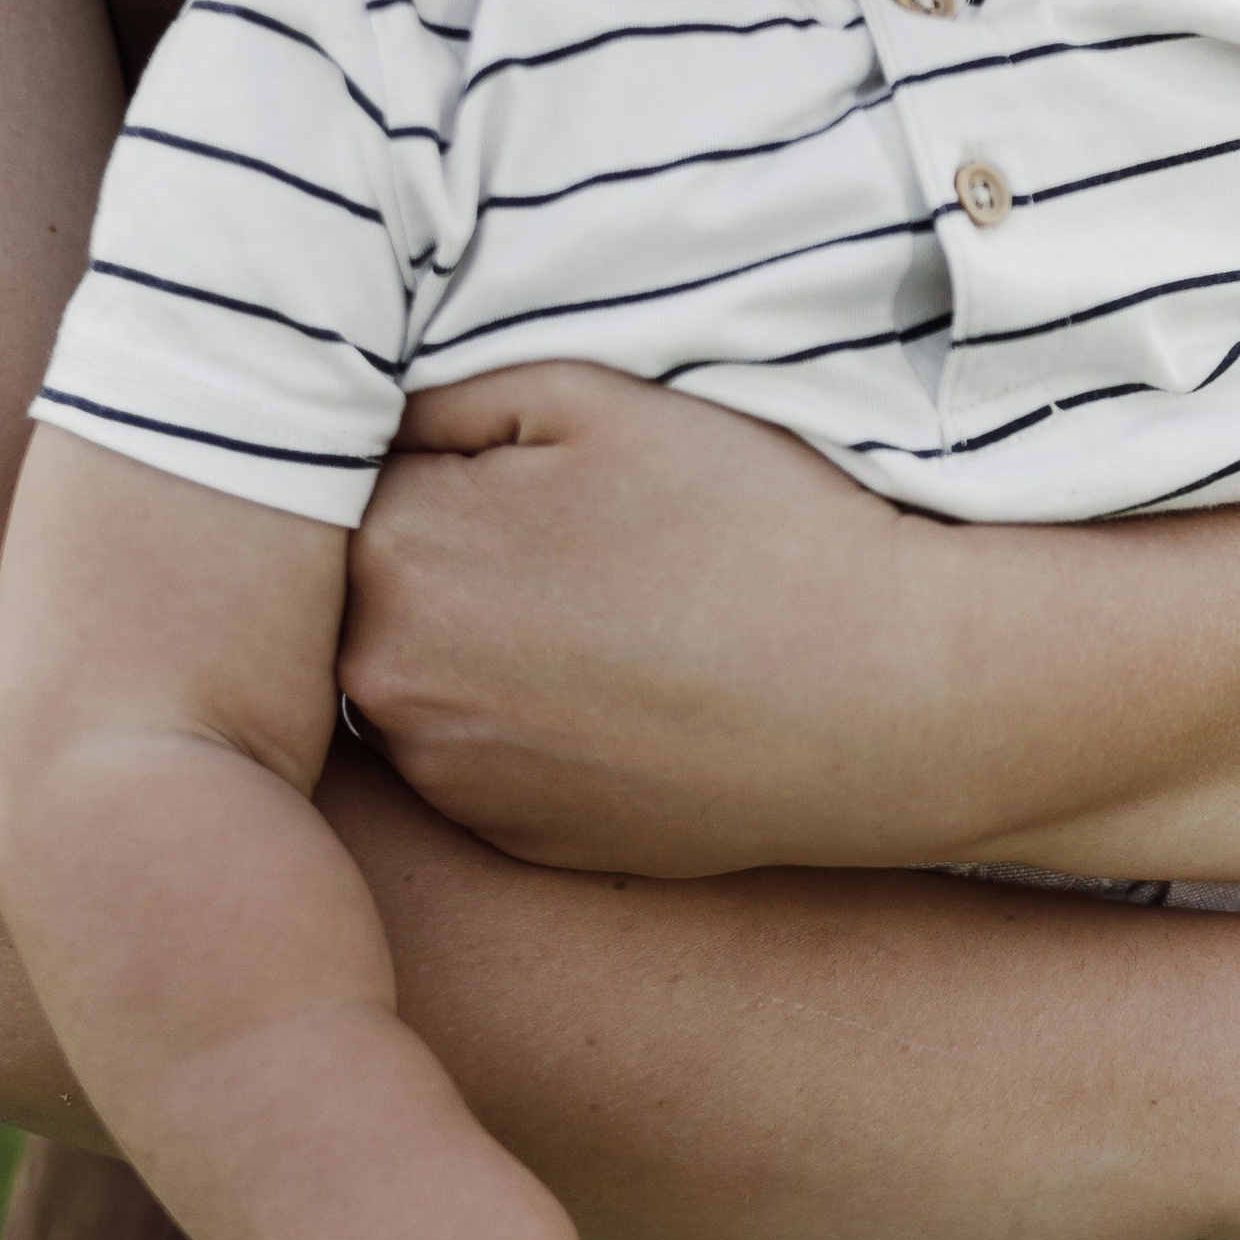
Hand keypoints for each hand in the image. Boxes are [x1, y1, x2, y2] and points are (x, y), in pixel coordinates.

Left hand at [344, 363, 926, 875]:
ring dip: (475, 644)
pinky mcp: (508, 841)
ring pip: (421, 676)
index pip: (354, 481)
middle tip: (578, 542)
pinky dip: (525, 723)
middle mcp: (388, 685)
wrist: (885, 700)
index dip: (445, 462)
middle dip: (444, 554)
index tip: (533, 473)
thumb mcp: (592, 400)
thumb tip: (367, 424)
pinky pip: (480, 756)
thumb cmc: (752, 531)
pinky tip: (622, 694)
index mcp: (394, 555)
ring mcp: (448, 780)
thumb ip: (440, 399)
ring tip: (608, 620)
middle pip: (372, 588)